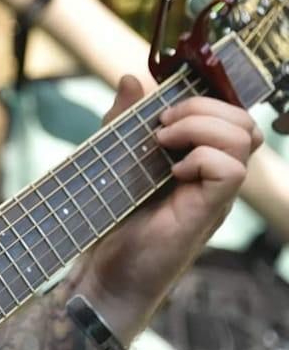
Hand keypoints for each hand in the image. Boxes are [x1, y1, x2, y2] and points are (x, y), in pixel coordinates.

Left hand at [78, 75, 261, 332]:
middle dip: (202, 106)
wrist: (105, 270)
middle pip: (245, 121)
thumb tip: (132, 79)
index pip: (231, 115)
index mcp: (198, 157)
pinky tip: (172, 171)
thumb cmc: (111, 216)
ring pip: (245, 138)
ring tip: (162, 144)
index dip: (207, 97)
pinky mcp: (208, 212)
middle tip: (162, 126)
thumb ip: (124, 118)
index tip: (164, 105)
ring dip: (199, 127)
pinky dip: (201, 159)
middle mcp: (215, 175)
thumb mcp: (112, 153)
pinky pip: (231, 170)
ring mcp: (216, 194)